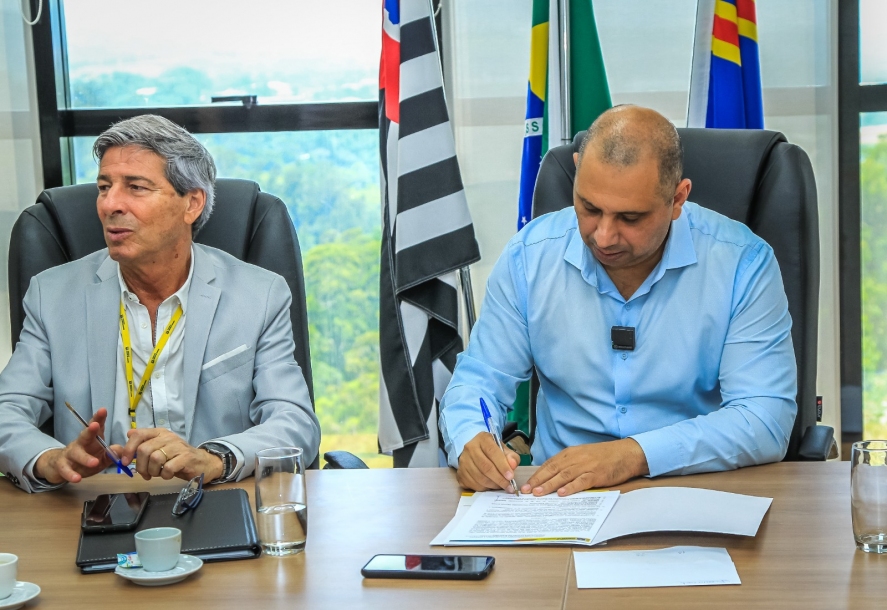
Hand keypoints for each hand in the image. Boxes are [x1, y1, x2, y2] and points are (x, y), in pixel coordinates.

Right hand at [34, 408, 122, 483]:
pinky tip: (77, 479)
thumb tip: (124, 450)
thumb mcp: (102, 458)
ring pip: (76, 453)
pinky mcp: (61, 466)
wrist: (60, 467)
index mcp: (92, 440)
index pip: (96, 427)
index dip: (99, 418)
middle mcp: (80, 444)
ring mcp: (69, 454)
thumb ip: (112, 454)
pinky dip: (71, 474)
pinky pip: (65, 470)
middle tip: (95, 425)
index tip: (103, 410)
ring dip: (85, 458)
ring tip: (94, 462)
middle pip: (84, 435)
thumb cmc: (85, 459)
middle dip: (90, 430)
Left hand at [120, 428, 222, 481]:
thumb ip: (139, 447)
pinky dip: (164, 475)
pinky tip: (167, 475)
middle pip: (144, 449)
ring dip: (152, 471)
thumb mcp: (156, 450)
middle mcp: (168, 437)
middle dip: (140, 466)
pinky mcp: (186, 457)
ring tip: (157, 474)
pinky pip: (168, 468)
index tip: (124, 462)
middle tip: (145, 474)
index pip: (138, 434)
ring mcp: (178, 446)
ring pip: (155, 458)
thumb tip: (121, 441)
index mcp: (159, 433)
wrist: (202, 462)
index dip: (128, 448)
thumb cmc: (176, 457)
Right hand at [456, 431, 520, 491]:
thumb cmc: (492, 451)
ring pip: (479, 477)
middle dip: (499, 479)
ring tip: (501, 486)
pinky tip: (491, 487)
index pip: (493, 452)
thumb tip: (513, 465)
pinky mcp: (460, 473)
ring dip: (493, 485)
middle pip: (485, 467)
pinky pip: (473, 484)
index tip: (511, 476)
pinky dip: (484, 488)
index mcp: (482, 439)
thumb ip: (511, 457)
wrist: (475, 452)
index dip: (502, 466)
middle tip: (509, 486)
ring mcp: (463, 461)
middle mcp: (470, 448)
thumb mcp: (503, 449)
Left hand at [522, 438, 648, 496]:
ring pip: (563, 476)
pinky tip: (562, 493)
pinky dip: (570, 487)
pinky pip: (581, 481)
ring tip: (538, 493)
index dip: (537, 475)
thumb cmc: (604, 456)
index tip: (526, 484)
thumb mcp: (583, 456)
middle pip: (552, 469)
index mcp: (570, 453)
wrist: (626, 453)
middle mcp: (575, 458)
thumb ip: (569, 464)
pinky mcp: (596, 474)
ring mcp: (586, 466)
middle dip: (538, 480)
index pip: (549, 464)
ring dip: (549, 485)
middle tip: (526, 491)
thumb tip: (552, 477)